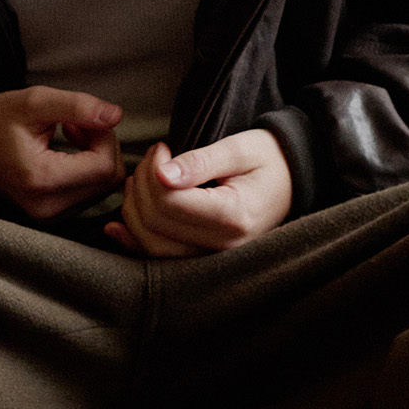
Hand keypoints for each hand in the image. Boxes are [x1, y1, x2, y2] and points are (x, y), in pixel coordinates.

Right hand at [0, 87, 124, 221]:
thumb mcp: (36, 101)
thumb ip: (78, 106)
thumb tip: (116, 116)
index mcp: (42, 181)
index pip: (104, 167)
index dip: (104, 137)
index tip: (80, 118)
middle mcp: (47, 208)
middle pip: (108, 180)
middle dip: (102, 146)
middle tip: (75, 124)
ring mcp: (48, 217)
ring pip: (103, 188)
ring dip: (96, 157)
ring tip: (69, 135)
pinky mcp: (50, 216)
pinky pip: (90, 193)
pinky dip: (87, 169)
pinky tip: (66, 152)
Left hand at [106, 128, 292, 257]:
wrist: (292, 181)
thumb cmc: (269, 159)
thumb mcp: (240, 149)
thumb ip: (200, 162)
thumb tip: (163, 174)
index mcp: (235, 217)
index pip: (171, 203)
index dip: (153, 172)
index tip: (162, 148)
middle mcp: (223, 247)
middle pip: (156, 224)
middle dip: (141, 186)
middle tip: (152, 159)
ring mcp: (213, 259)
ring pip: (152, 246)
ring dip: (134, 210)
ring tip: (143, 180)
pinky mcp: (203, 260)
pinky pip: (160, 260)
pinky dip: (134, 241)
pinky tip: (117, 226)